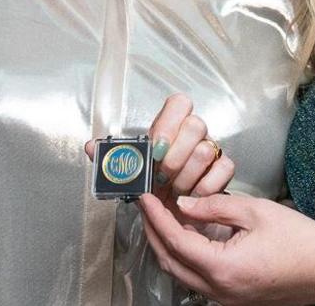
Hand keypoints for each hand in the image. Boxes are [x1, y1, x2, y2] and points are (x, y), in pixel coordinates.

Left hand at [83, 93, 234, 199]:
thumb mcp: (131, 172)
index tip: (155, 148)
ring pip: (206, 149)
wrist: (172, 211)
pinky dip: (205, 187)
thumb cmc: (152, 187)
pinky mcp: (223, 168)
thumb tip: (91, 147)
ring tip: (174, 192)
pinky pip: (223, 168)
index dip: (168, 124)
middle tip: (162, 177)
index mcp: (171, 126)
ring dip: (186, 178)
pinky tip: (191, 197)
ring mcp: (211, 149)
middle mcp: (193, 134)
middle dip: (175, 158)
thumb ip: (114, 158)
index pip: (179, 103)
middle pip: (196, 125)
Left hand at [138, 192, 314, 305]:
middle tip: (147, 207)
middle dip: (154, 233)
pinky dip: (186, 258)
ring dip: (168, 246)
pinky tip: (188, 236)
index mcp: (222, 269)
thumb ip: (214, 206)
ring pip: (182, 274)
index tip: (144, 198)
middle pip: (170, 262)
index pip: (175, 241)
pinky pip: (199, 280)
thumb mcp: (255, 211)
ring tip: (163, 218)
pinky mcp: (235, 300)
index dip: (155, 217)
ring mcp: (227, 300)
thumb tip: (183, 204)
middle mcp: (220, 291)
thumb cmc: (301, 240)